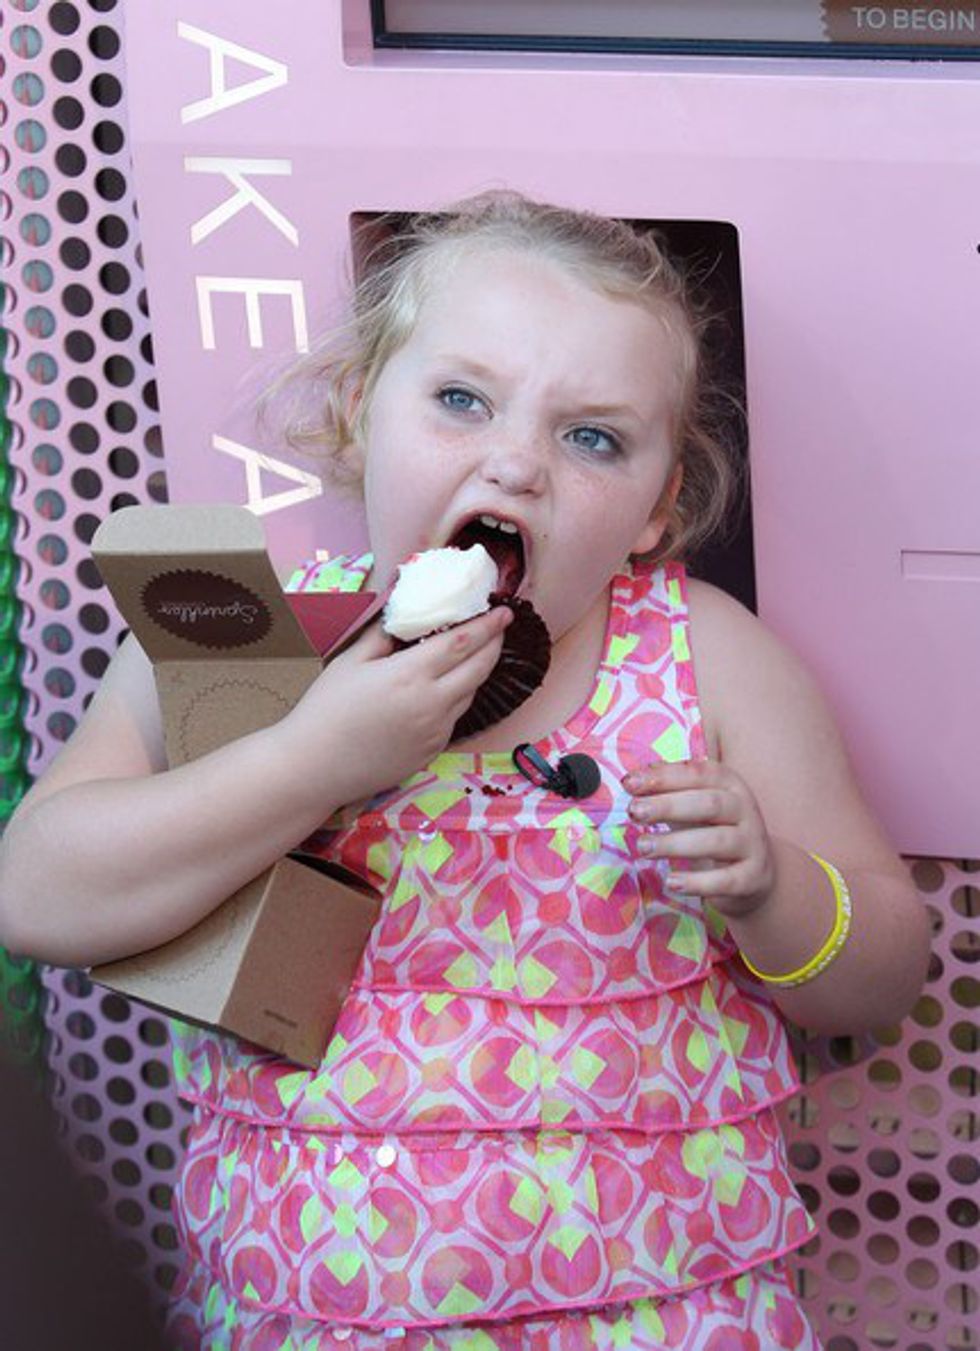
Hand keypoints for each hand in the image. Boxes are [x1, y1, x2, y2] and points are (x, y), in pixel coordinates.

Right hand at [286, 606, 511, 805]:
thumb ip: (383, 635)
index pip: (464, 642)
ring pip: (469, 694)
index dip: (488, 625)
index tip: (504, 612)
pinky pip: (453, 719)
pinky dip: (456, 699)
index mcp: (411, 674)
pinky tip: (445, 690)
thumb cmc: (325, 710)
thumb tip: (403, 616)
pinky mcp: (432, 752)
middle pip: (480, 668)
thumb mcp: (351, 661)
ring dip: (477, 672)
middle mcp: (432, 703)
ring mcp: (436, 731)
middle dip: (494, 645)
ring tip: (474, 655)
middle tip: (498, 629)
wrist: (315, 767)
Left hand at [623, 760, 774, 917]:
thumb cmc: (710, 830)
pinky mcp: (753, 877)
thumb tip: (632, 781)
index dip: (665, 776)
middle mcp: (746, 810)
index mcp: (730, 785)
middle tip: (634, 812)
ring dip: (676, 844)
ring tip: (643, 848)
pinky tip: (672, 882)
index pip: (700, 773)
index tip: (630, 783)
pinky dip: (698, 882)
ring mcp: (753, 844)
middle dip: (668, 806)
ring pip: (717, 841)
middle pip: (709, 804)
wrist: (750, 874)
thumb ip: (665, 792)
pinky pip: (727, 880)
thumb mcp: (690, 806)